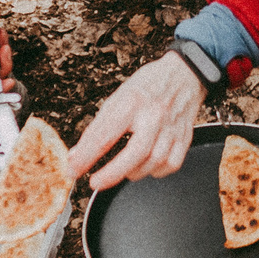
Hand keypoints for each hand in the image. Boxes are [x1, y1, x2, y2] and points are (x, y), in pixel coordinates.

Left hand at [70, 55, 205, 191]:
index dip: (87, 156)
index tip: (74, 169)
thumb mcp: (117, 99)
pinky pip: (171, 164)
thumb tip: (78, 154)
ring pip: (153, 162)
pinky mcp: (184, 138)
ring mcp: (171, 128)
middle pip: (135, 153)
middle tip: (95, 182)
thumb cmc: (148, 86)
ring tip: (121, 170)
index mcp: (132, 102)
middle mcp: (154, 115)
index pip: (105, 134)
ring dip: (133, 172)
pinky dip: (156, 171)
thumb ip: (97, 128)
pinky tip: (146, 166)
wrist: (183, 75)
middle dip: (112, 173)